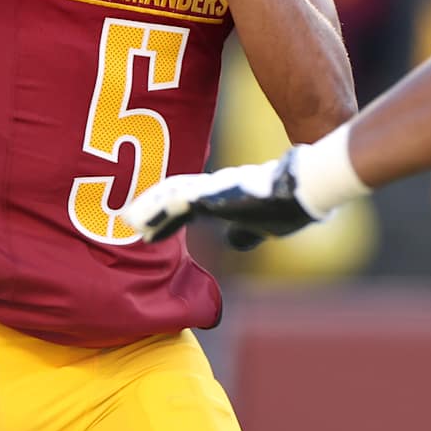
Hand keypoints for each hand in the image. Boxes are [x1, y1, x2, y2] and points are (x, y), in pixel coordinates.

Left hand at [119, 151, 315, 249]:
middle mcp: (212, 188)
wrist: (305, 187)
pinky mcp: (213, 193)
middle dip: (148, 209)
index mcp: (222, 196)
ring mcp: (211, 188)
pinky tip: (140, 224)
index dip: (166, 215)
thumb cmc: (289, 206)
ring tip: (126, 221)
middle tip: (125, 219)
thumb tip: (233, 243)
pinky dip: (155, 213)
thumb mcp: (263, 226)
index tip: (148, 230)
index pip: (186, 203)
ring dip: (146, 210)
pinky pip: (174, 202)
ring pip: (168, 196)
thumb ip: (245, 233)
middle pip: (171, 195)